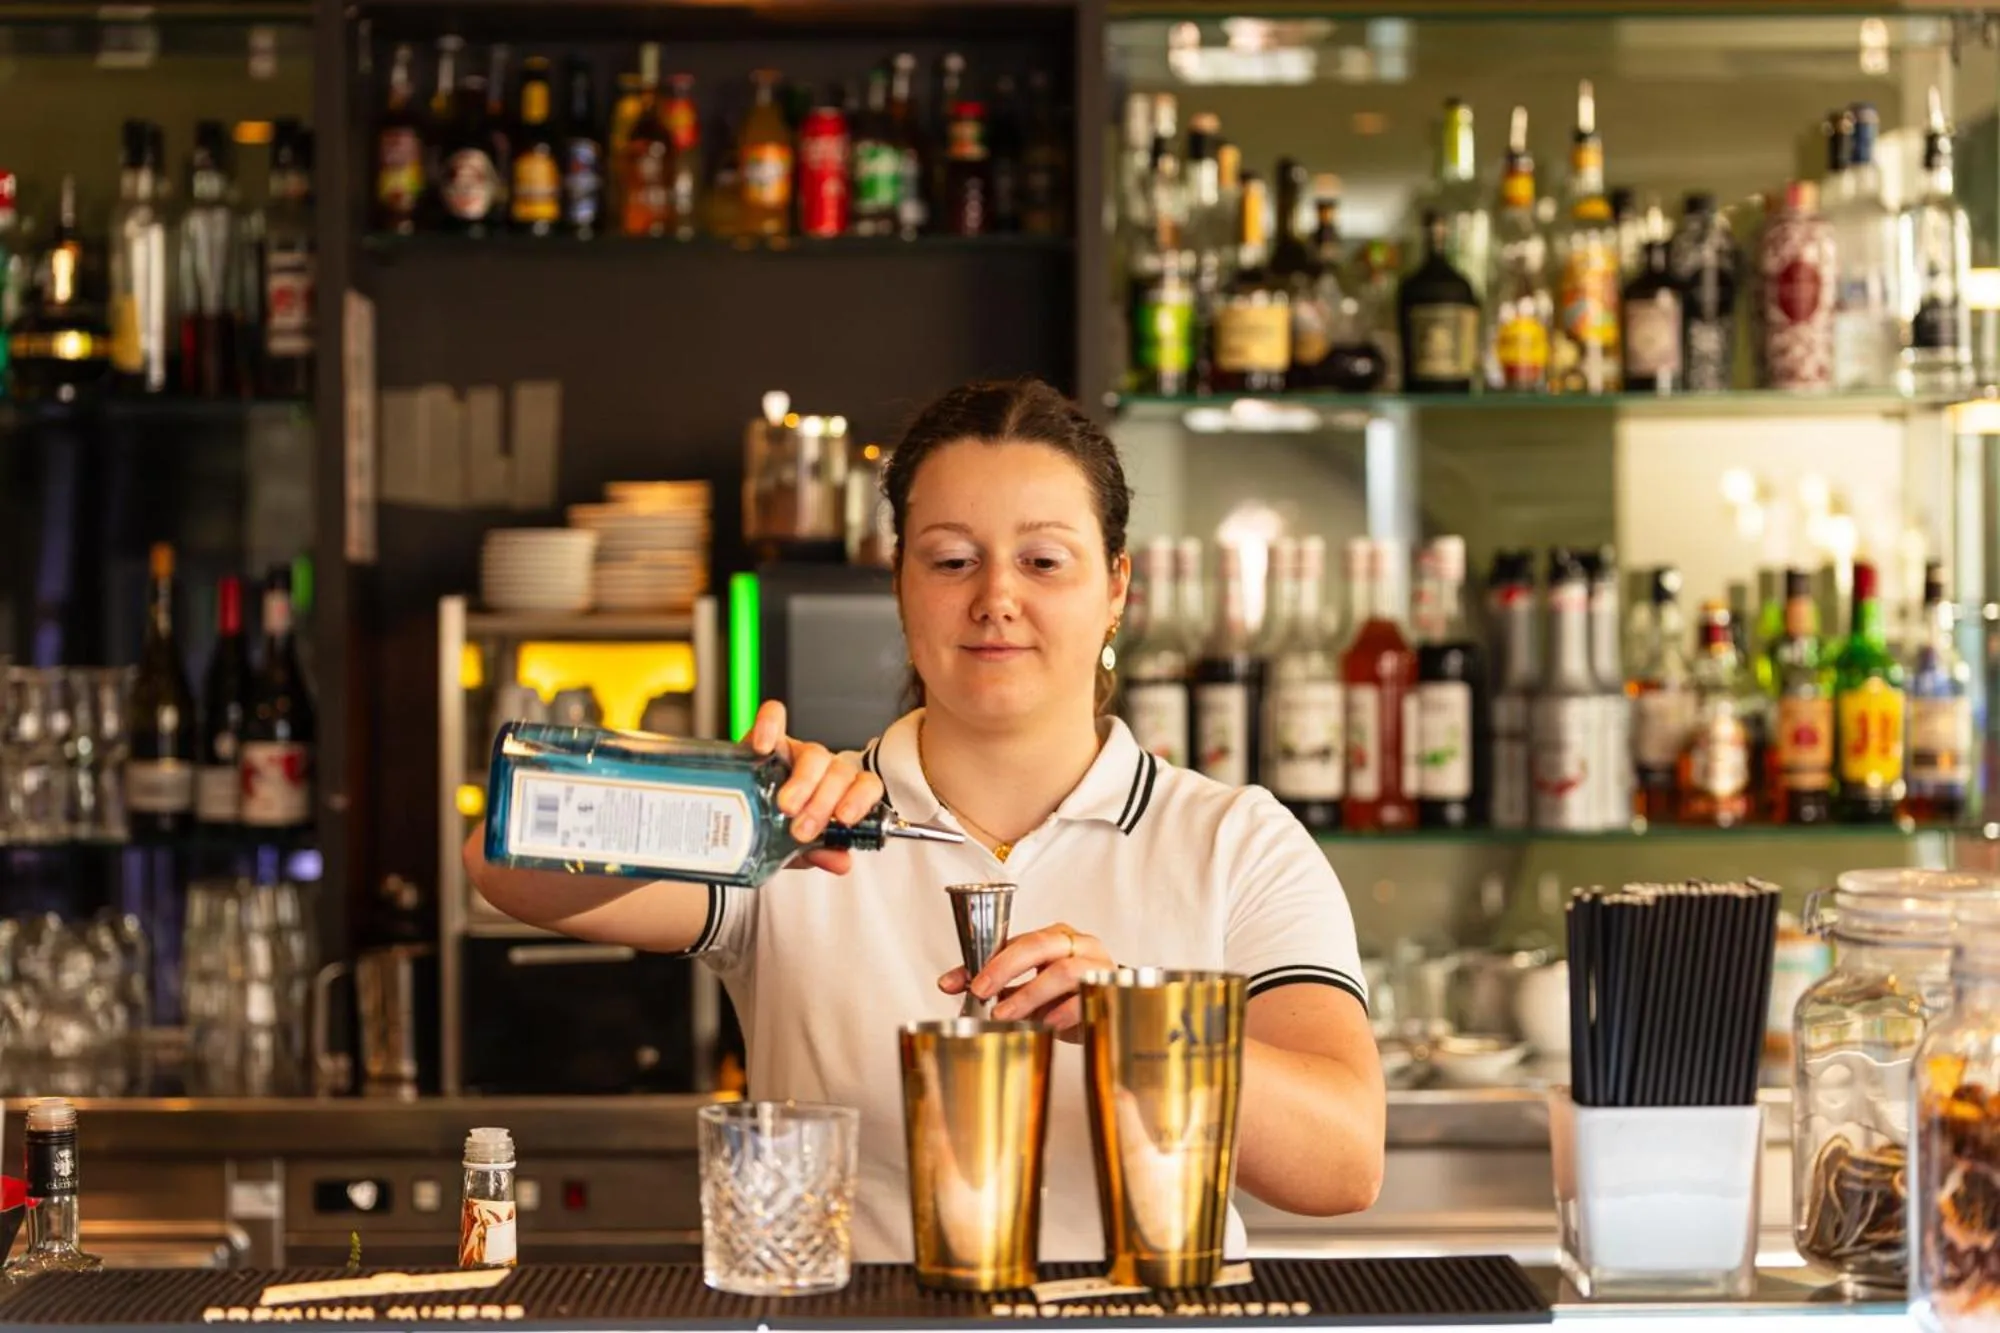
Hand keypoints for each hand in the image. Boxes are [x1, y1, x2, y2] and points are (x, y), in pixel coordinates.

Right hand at [747, 700, 884, 874]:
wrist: (733, 816)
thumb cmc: (770, 828)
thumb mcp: (795, 850)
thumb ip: (819, 852)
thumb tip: (841, 861)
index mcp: (836, 793)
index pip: (866, 785)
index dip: (860, 799)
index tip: (844, 819)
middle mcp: (820, 770)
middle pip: (840, 773)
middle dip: (824, 803)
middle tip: (802, 828)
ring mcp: (793, 751)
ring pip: (813, 754)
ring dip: (803, 782)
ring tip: (785, 806)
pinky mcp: (764, 738)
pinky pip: (773, 718)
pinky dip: (769, 727)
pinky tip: (762, 747)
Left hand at [937, 922, 1113, 1041]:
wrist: (1111, 1005)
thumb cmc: (1066, 992)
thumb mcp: (1026, 984)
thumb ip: (991, 981)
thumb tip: (947, 983)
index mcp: (1054, 936)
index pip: (1015, 941)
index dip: (986, 960)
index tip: (960, 983)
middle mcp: (1077, 944)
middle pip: (1039, 945)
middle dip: (1005, 968)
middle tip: (981, 991)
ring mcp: (1095, 966)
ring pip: (1062, 971)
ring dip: (1028, 994)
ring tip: (1005, 1015)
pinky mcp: (1107, 991)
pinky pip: (1084, 999)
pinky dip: (1061, 1013)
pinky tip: (1044, 1025)